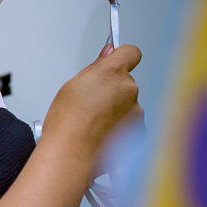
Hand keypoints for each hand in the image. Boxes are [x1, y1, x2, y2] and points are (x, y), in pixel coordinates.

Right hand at [42, 44, 142, 160]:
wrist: (72, 154)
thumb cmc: (67, 122)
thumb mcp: (74, 85)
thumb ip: (96, 68)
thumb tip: (108, 55)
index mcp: (113, 72)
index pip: (130, 52)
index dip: (122, 57)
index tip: (114, 62)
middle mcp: (130, 89)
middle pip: (126, 83)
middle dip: (114, 91)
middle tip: (93, 105)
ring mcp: (137, 111)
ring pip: (129, 105)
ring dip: (117, 111)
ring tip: (95, 124)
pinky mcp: (139, 131)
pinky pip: (133, 124)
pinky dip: (122, 129)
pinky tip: (104, 135)